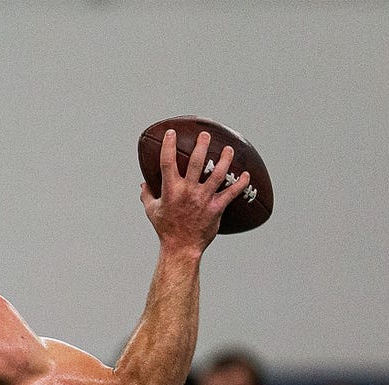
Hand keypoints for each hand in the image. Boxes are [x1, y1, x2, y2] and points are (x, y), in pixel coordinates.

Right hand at [140, 129, 249, 254]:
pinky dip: (240, 183)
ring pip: (218, 174)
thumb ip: (147, 195)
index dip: (168, 145)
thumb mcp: (152, 211)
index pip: (167, 162)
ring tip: (228, 150)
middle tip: (205, 135)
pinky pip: (231, 193)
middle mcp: (188, 192)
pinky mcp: (216, 208)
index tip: (171, 133)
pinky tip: (245, 174)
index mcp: (170, 190)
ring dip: (225, 160)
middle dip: (201, 146)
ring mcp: (203, 199)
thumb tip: (143, 184)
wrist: (181, 248)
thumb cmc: (166, 229)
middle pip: (196, 162)